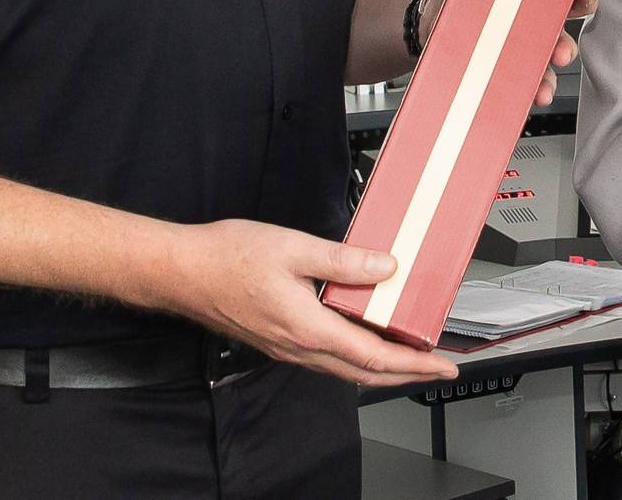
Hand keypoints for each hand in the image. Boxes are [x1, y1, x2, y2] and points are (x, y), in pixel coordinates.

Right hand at [157, 219, 458, 387]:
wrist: (181, 272)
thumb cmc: (226, 258)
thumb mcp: (293, 248)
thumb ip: (343, 260)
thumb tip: (385, 268)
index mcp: (308, 327)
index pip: (374, 356)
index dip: (414, 363)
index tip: (441, 364)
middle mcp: (299, 346)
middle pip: (364, 372)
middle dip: (407, 373)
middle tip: (436, 368)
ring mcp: (287, 347)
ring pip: (345, 368)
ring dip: (382, 367)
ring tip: (410, 356)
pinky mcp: (278, 339)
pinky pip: (326, 357)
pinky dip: (355, 356)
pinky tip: (364, 340)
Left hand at [422, 0, 598, 107]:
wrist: (430, 22)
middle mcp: (532, 25)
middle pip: (559, 36)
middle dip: (565, 47)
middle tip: (561, 54)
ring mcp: (520, 51)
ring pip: (543, 67)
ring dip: (549, 80)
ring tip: (543, 90)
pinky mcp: (505, 72)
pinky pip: (522, 86)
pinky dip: (529, 95)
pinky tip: (529, 100)